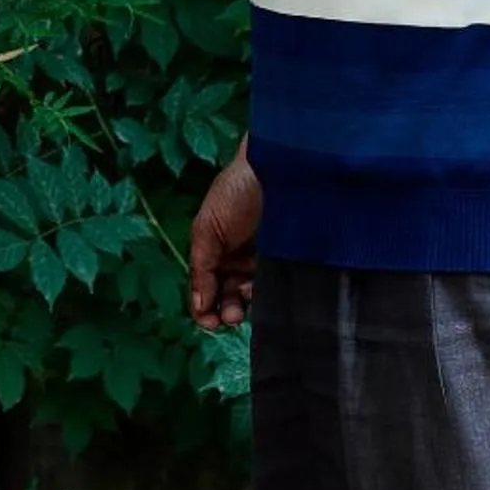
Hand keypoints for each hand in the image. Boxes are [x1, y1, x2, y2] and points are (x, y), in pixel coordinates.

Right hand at [187, 149, 261, 330]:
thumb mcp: (206, 227)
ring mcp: (267, 258)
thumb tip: (198, 306)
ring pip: (252, 294)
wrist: (279, 167)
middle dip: (226, 309)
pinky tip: (261, 297)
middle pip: (229, 293)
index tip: (208, 322)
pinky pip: (277, 285)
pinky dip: (268, 297)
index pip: (208, 286)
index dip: (205, 306)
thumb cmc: (236, 191)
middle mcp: (241, 256)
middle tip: (229, 318)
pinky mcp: (291, 259)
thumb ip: (200, 267)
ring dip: (244, 306)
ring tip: (241, 309)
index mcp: (217, 248)